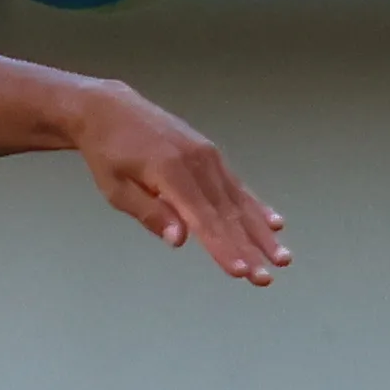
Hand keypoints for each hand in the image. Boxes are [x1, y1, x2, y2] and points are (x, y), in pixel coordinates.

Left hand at [70, 81, 287, 283]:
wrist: (111, 110)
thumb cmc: (108, 154)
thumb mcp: (115, 188)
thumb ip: (150, 213)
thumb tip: (180, 240)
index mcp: (170, 171)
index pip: (202, 218)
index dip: (222, 247)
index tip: (240, 271)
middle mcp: (197, 162)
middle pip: (227, 214)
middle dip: (249, 249)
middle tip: (266, 279)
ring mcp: (208, 156)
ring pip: (239, 202)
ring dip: (261, 233)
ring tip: (282, 259)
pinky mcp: (211, 155)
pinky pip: (237, 186)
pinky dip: (257, 207)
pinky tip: (275, 224)